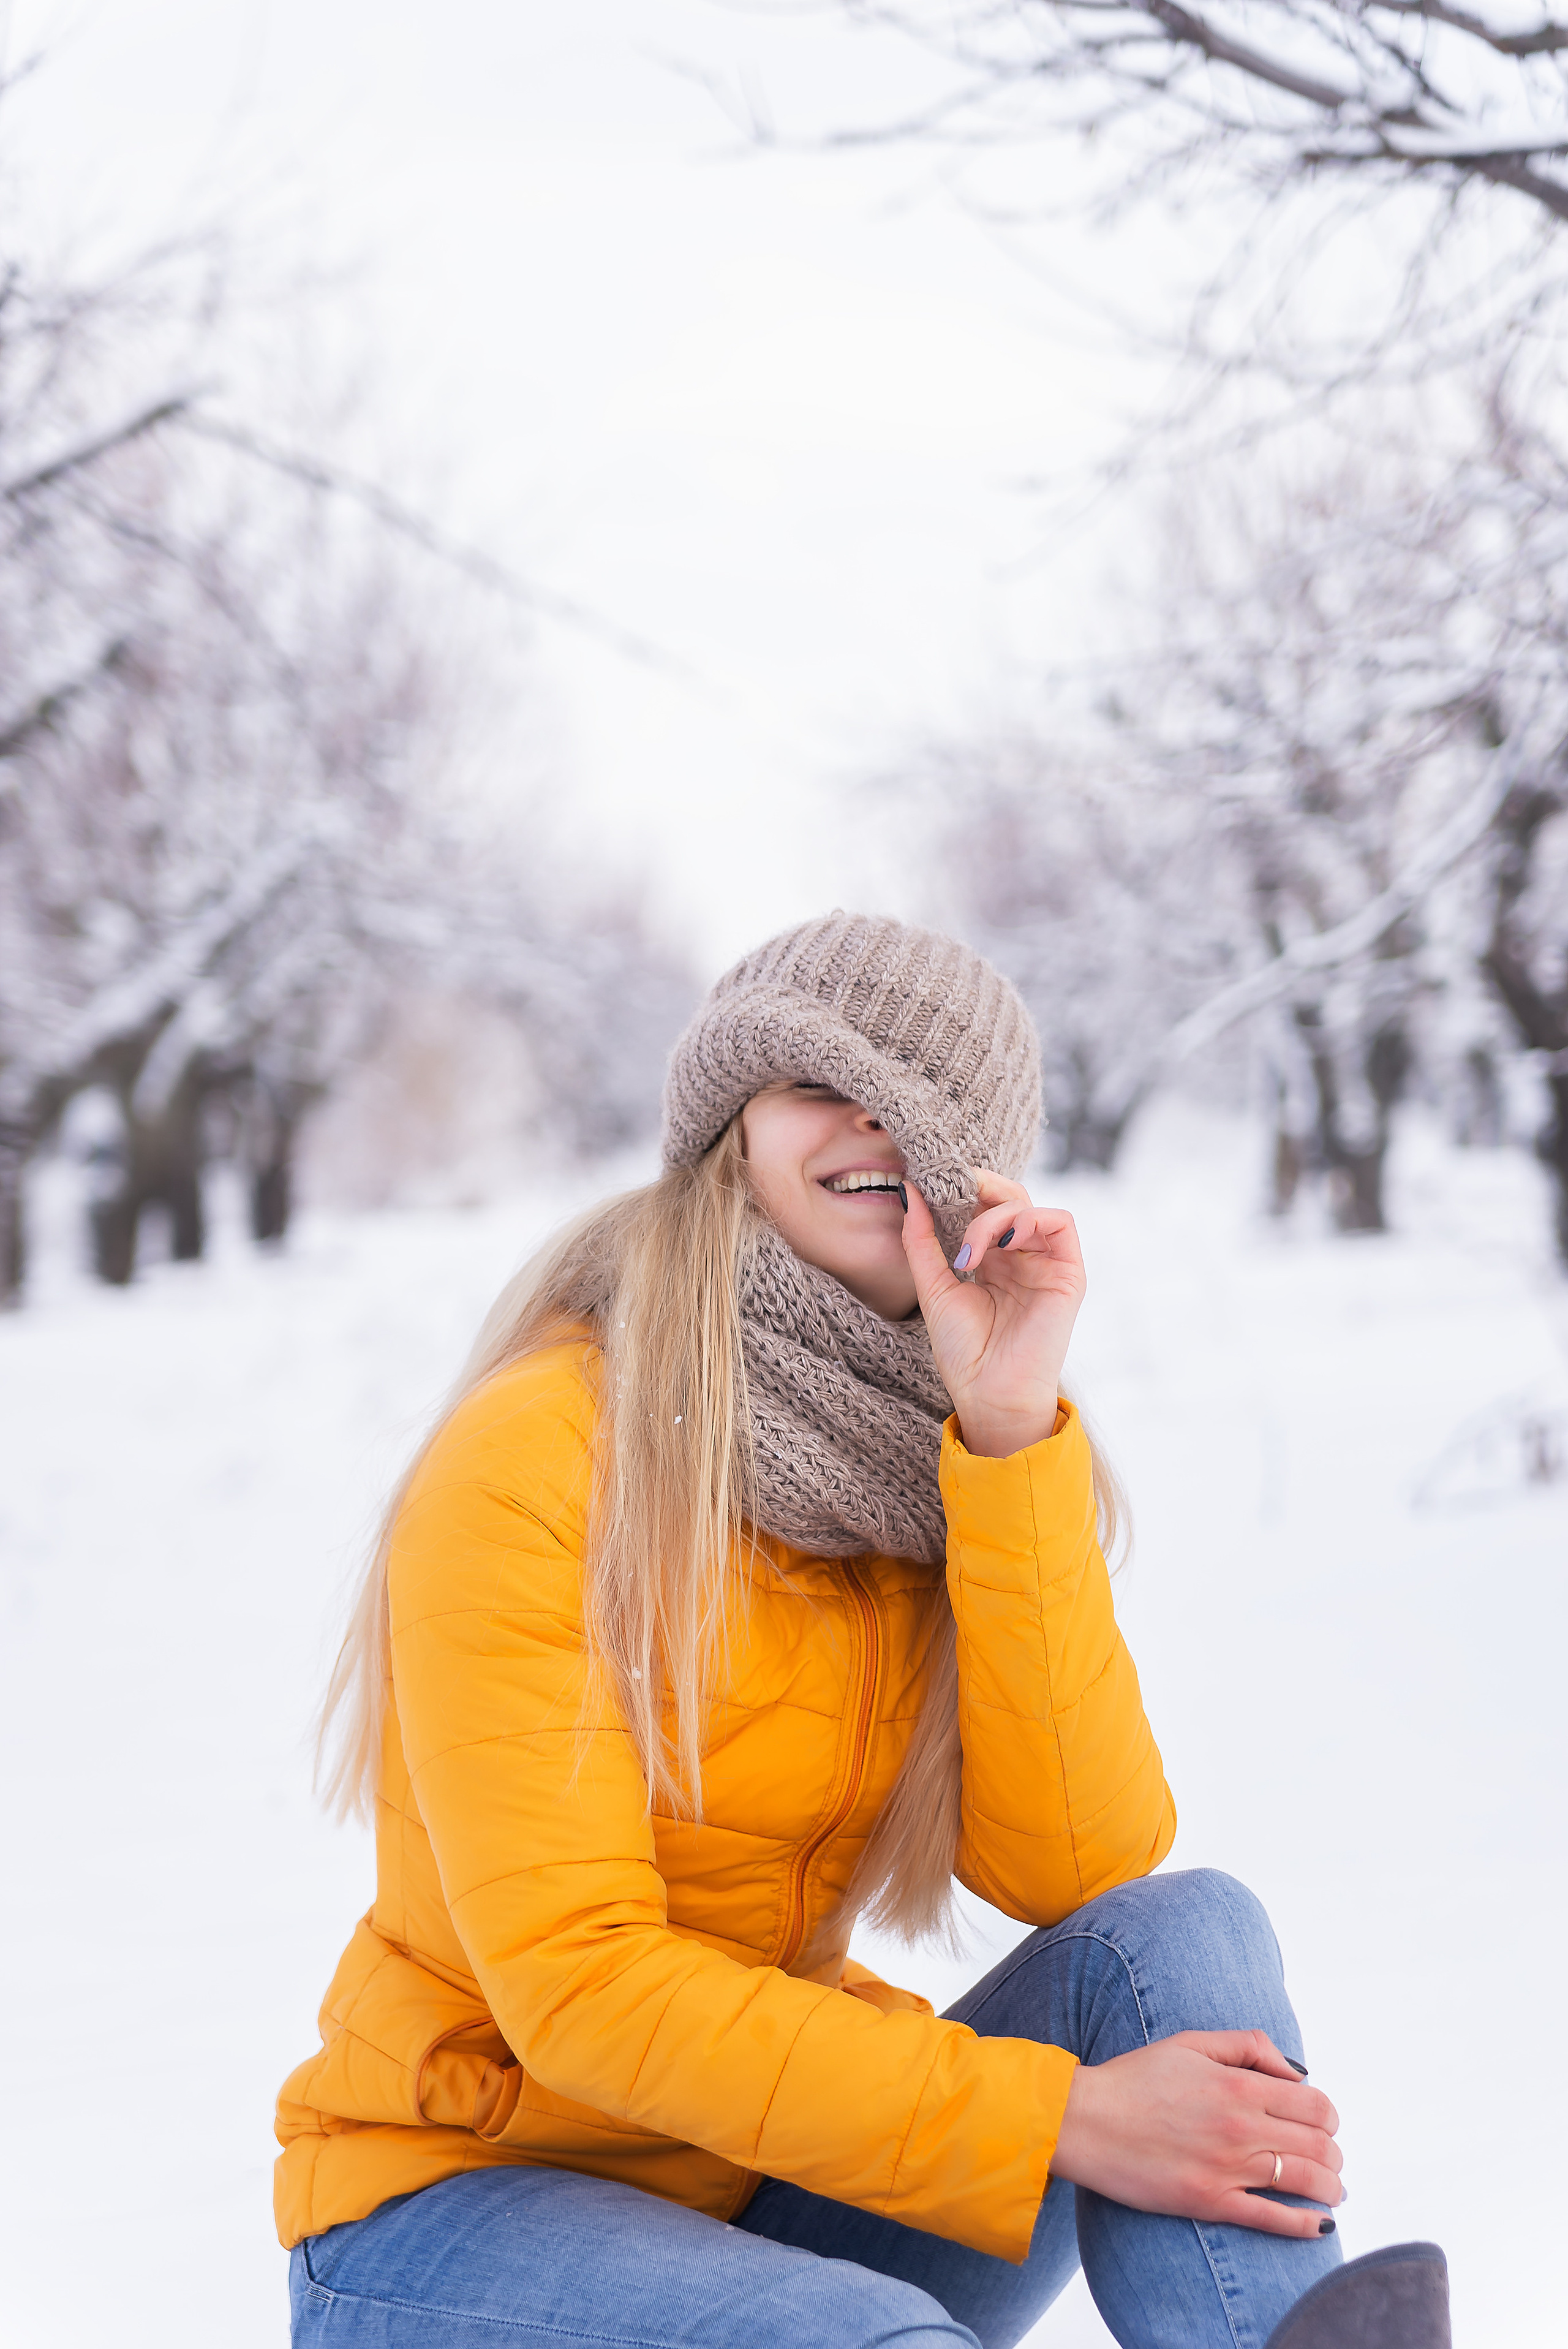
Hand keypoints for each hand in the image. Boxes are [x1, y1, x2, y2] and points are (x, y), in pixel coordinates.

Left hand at [901, 1171, 1085, 1458]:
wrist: (989, 1396)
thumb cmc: (964, 1353)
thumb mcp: (933, 1287)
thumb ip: (920, 1239)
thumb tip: (907, 1189)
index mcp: (993, 1260)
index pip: (984, 1205)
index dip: (962, 1190)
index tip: (928, 1186)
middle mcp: (1021, 1257)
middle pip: (1009, 1196)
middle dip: (978, 1186)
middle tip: (948, 1192)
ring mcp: (1046, 1264)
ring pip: (1028, 1205)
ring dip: (992, 1215)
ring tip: (966, 1252)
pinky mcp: (1069, 1274)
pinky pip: (1060, 1222)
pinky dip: (1026, 1220)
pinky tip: (997, 1244)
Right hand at [1050, 2030, 1344, 2239]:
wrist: (1086, 2121)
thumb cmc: (1135, 2078)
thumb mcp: (1191, 2042)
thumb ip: (1249, 2046)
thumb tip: (1297, 2072)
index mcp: (1240, 2085)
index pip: (1316, 2105)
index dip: (1329, 2116)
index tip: (1323, 2123)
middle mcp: (1242, 2127)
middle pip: (1320, 2145)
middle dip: (1334, 2153)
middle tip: (1329, 2158)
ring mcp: (1228, 2168)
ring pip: (1307, 2182)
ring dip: (1331, 2187)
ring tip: (1330, 2190)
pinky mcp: (1211, 2203)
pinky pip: (1274, 2220)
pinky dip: (1306, 2226)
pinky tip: (1320, 2226)